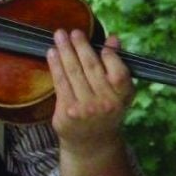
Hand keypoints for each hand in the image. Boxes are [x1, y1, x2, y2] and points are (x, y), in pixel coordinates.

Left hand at [47, 29, 133, 155]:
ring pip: (74, 73)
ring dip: (65, 51)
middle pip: (92, 68)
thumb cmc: (106, 111)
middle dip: (81, 46)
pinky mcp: (67, 112)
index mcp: (123, 97)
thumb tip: (113, 39)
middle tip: (73, 31)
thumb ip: (117, 66)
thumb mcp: (119, 92)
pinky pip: (60, 83)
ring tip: (59, 36)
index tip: (100, 40)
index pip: (118, 71)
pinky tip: (51, 53)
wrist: (91, 144)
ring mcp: (85, 109)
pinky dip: (55, 65)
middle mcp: (106, 103)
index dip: (109, 54)